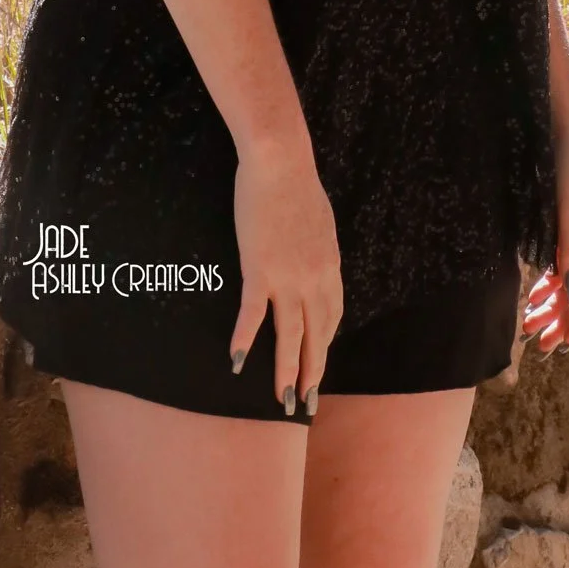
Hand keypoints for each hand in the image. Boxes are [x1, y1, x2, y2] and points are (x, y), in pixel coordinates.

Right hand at [230, 140, 343, 414]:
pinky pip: (253, 315)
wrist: (281, 162)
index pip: (330, 319)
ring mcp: (288, 278)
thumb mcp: (319, 222)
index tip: (316, 367)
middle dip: (311, 374)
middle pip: (316, 338)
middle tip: (305, 404)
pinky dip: (246, 341)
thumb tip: (314, 260)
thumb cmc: (296, 184)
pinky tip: (238, 363)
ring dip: (286, 372)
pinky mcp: (259, 270)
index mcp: (329, 268)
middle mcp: (314, 280)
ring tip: (283, 400)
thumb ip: (318, 249)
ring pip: (289, 337)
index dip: (323, 346)